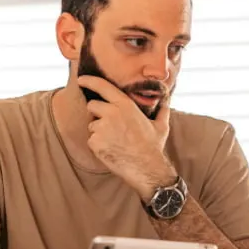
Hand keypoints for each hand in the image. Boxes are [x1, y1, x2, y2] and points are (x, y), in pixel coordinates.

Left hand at [78, 75, 175, 199]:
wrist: (146, 169)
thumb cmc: (153, 147)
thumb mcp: (161, 125)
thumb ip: (162, 110)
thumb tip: (167, 100)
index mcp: (125, 105)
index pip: (102, 87)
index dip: (90, 81)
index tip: (81, 80)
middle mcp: (111, 113)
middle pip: (92, 106)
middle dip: (97, 113)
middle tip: (111, 126)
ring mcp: (102, 128)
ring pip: (92, 125)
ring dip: (99, 132)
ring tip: (116, 141)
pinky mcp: (95, 143)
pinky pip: (91, 140)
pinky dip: (98, 145)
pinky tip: (112, 150)